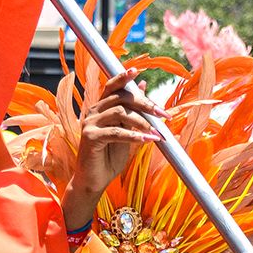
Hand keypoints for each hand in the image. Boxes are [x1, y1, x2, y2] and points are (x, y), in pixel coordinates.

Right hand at [59, 70, 163, 230]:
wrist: (94, 182)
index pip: (112, 86)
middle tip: (162, 114)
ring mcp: (90, 124)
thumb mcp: (126, 131)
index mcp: (100, 108)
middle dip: (144, 104)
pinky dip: (133, 135)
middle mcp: (93, 112)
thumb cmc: (109, 158)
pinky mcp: (90, 137)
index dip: (123, 77)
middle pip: (121, 98)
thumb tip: (143, 86)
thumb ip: (132, 112)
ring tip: (156, 133)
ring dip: (142, 122)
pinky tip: (146, 140)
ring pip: (120, 113)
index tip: (137, 70)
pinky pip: (116, 132)